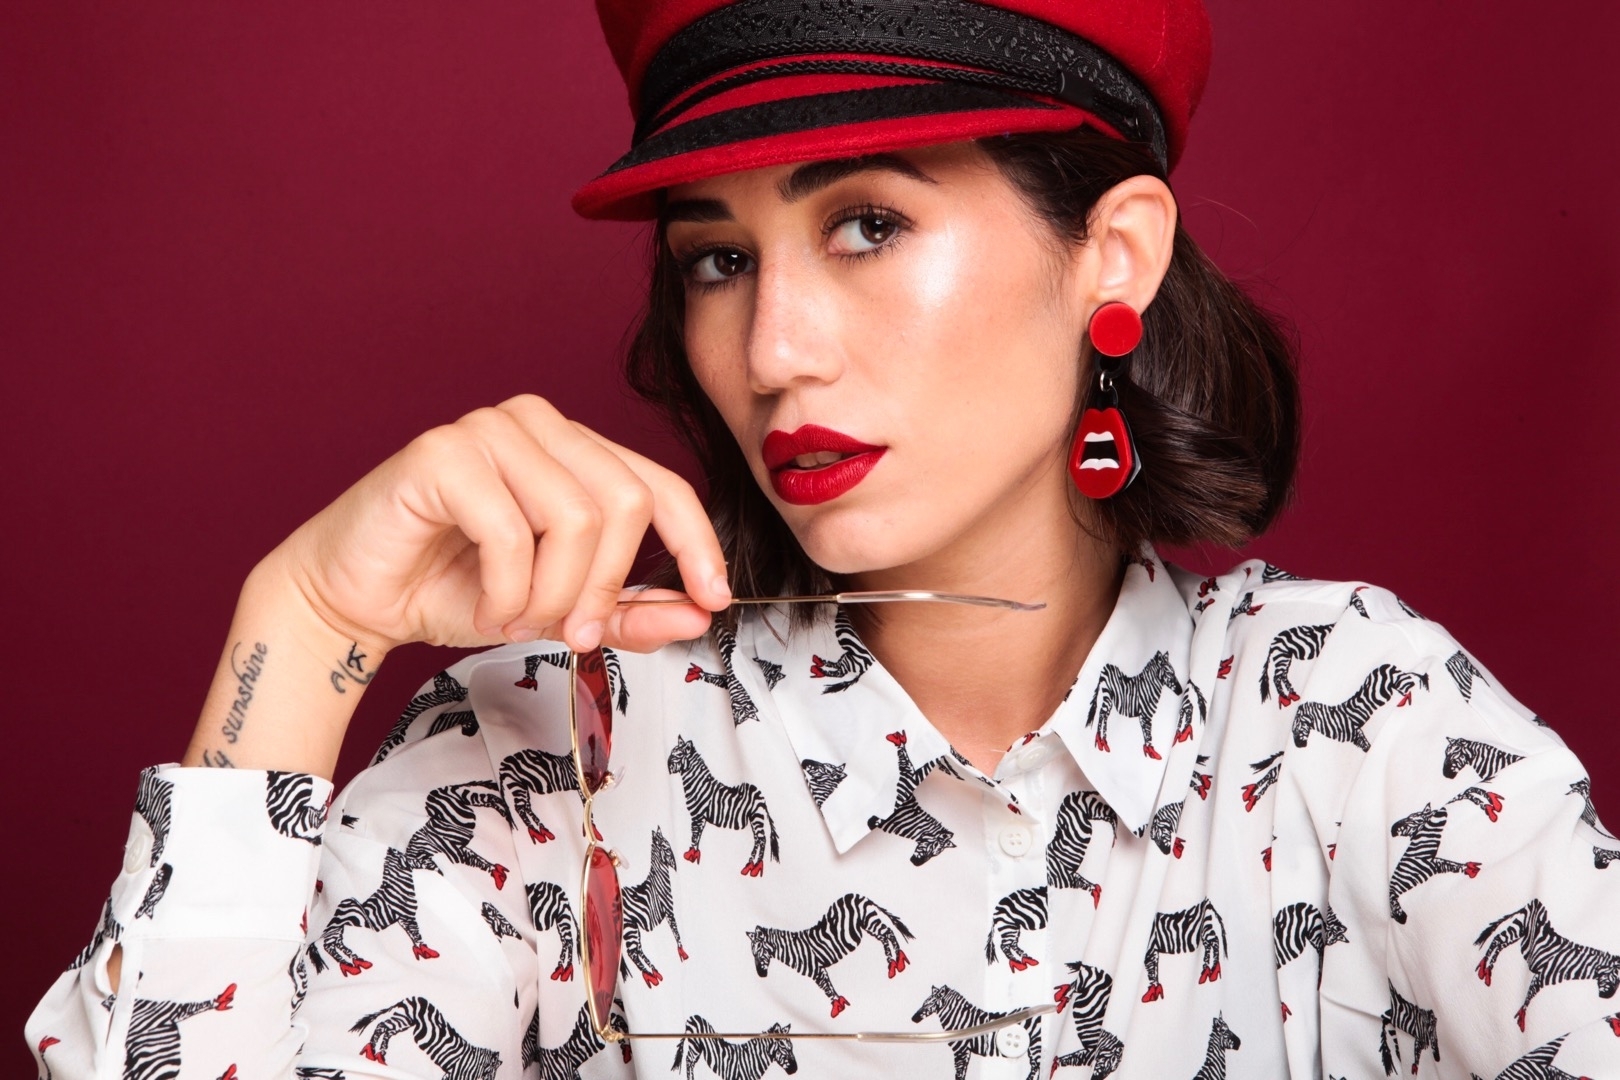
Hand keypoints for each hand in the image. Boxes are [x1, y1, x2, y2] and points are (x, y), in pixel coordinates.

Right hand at [268, 394, 727, 655]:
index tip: (713, 600)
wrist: (358, 599)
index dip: (696, 544)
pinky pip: (511, 533)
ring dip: (551, 594)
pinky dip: (505, 590)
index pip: (661, 485)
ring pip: (576, 518)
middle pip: (624, 503)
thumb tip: (697, 613)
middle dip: (606, 586)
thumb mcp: (560, 609)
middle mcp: (538, 425)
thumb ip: (627, 609)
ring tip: (513, 615)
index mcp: (574, 449)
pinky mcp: (442, 453)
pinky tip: (483, 604)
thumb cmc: (453, 589)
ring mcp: (489, 429)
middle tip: (574, 633)